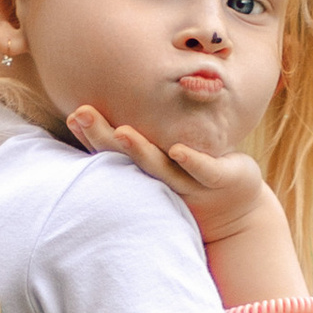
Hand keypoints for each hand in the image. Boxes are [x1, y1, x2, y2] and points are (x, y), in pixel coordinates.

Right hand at [67, 104, 275, 249]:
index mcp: (144, 171)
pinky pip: (205, 171)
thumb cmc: (196, 174)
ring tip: (121, 132)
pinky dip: (192, 162)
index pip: (113, 152)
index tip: (74, 115)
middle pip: (128, 159)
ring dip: (140, 151)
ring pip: (161, 167)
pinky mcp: (220, 180)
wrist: (238, 210)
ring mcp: (190, 182)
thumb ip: (146, 135)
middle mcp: (161, 179)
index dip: (92, 136)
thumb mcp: (168, 155)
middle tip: (81, 115)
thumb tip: (110, 102)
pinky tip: (178, 151)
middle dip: (102, 137)